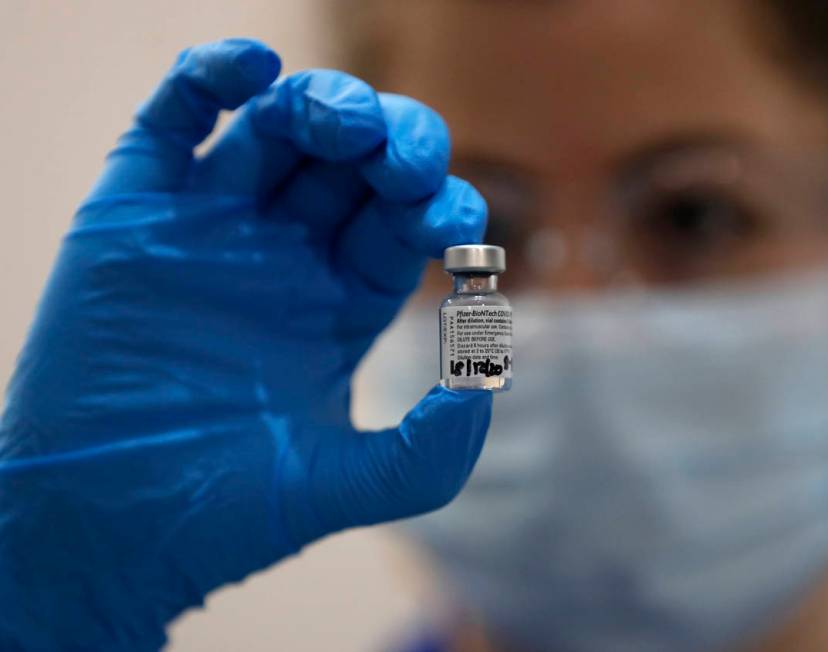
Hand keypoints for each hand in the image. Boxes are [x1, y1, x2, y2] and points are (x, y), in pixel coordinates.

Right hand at [0, 39, 491, 650]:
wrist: (109, 530)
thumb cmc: (226, 514)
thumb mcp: (347, 485)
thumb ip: (433, 448)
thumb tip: (490, 377)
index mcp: (340, 303)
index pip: (405, 224)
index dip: (439, 205)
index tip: (457, 219)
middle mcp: (284, 256)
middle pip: (353, 165)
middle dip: (392, 144)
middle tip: (405, 157)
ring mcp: (211, 228)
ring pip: (276, 130)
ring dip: (320, 104)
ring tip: (343, 121)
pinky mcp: (136, 213)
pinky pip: (173, 120)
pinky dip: (208, 76)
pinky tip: (253, 67)